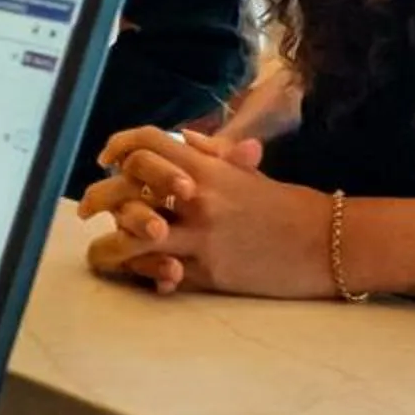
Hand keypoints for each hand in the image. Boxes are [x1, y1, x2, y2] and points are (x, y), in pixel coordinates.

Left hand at [77, 125, 337, 299]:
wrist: (328, 244)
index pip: (148, 143)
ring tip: (106, 249)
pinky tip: (145, 274)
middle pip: (126, 189)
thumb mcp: (247, 173)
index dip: (119, 144)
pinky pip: (160, 274)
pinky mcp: (208, 275)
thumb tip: (179, 140)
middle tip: (86, 208)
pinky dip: (146, 274)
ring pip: (131, 239)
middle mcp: (199, 200)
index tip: (106, 156)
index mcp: (208, 170)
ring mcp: (201, 239)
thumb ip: (210, 156)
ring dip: (110, 244)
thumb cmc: (287, 206)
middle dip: (97, 197)